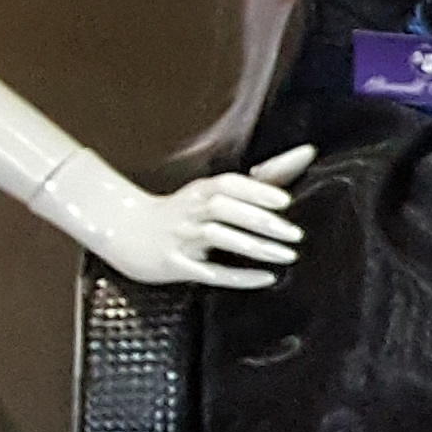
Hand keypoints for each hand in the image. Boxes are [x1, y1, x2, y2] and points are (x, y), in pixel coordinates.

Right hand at [62, 147, 309, 286]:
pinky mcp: (173, 264)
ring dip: (253, 246)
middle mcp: (190, 210)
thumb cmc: (184, 211)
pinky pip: (208, 271)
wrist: (123, 231)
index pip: (228, 184)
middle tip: (296, 234)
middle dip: (260, 220)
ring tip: (287, 256)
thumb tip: (308, 152)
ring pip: (217, 237)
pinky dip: (238, 276)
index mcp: (201, 191)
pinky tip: (266, 278)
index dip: (256, 190)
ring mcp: (180, 237)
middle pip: (224, 208)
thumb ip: (261, 179)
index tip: (285, 201)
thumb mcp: (213, 192)